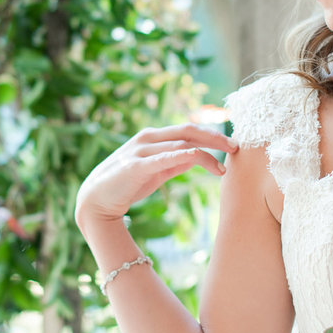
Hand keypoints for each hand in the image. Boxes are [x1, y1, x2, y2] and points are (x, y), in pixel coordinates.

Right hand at [75, 124, 238, 228]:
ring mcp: (139, 151)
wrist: (95, 201)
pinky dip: (181, 156)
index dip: (212, 135)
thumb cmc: (126, 186)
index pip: (188, 130)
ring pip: (179, 144)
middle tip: (236, 148)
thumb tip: (197, 157)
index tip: (232, 146)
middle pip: (188, 131)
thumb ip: (174, 162)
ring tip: (223, 168)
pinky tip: (197, 158)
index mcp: (153, 137)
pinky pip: (162, 158)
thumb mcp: (155, 172)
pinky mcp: (134, 167)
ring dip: (205, 154)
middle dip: (215, 138)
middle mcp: (147, 138)